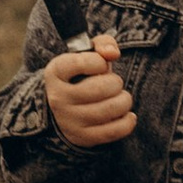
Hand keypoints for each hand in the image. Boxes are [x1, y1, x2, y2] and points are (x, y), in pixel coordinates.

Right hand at [44, 34, 136, 148]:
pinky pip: (115, 130)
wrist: (61, 110)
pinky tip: (126, 114)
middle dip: (116, 82)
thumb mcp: (86, 55)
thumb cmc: (80, 77)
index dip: (99, 61)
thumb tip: (113, 53)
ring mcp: (69, 120)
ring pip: (111, 108)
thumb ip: (102, 44)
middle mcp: (58, 98)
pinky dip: (127, 121)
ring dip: (124, 100)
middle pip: (102, 87)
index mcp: (55, 72)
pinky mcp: (83, 137)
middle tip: (113, 83)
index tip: (100, 65)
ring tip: (120, 98)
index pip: (82, 62)